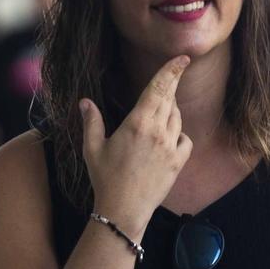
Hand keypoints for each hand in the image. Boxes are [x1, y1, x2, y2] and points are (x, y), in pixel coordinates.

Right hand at [83, 55, 192, 238]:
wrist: (124, 210)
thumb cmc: (105, 179)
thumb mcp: (93, 148)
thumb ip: (91, 121)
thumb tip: (84, 101)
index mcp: (137, 123)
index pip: (158, 89)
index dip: (171, 71)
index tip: (182, 58)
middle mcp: (158, 132)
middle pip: (170, 99)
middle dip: (173, 82)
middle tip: (177, 69)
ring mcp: (170, 147)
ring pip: (177, 118)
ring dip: (171, 109)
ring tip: (160, 110)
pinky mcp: (178, 163)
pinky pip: (185, 139)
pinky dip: (179, 134)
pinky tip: (169, 138)